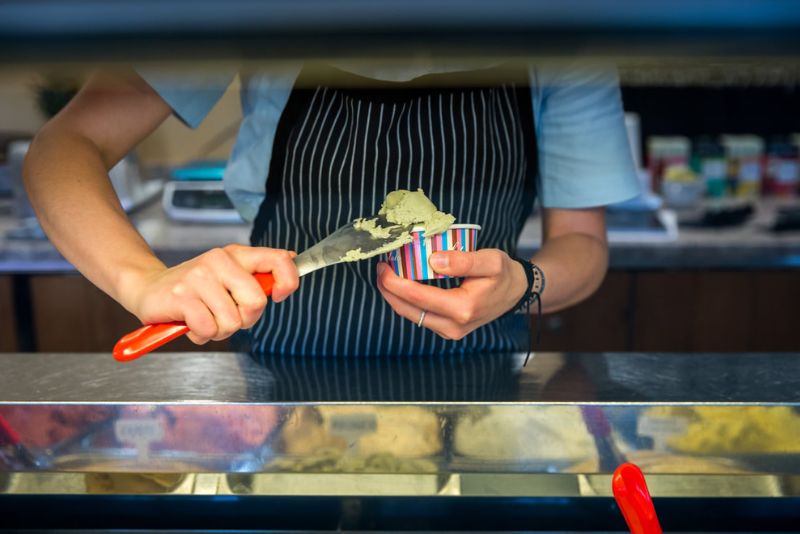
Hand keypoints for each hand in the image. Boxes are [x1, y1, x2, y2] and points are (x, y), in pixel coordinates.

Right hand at [120, 244, 298, 344]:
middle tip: (226, 315)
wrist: (149, 288)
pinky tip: (191, 323)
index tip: (280, 296)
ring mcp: (199, 277)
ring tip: (204, 318)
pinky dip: (201, 334)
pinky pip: (208, 329)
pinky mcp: (182, 296)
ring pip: (232, 322)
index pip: (277, 260)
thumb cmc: (195, 288)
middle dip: (245, 319)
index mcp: (236, 255)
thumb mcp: (229, 274)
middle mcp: (219, 261)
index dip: (288, 281)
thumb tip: (292, 257)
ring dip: (219, 330)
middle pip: (256, 302)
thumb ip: (258, 270)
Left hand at [376, 249, 527, 339]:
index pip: (418, 298)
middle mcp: (454, 326)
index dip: (395, 283)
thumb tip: (433, 260)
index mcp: (463, 309)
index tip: (383, 267)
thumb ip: (463, 260)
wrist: (515, 292)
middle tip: (380, 269)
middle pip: (408, 310)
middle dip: (388, 290)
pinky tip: (402, 285)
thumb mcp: (490, 260)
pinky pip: (420, 316)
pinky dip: (407, 302)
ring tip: (387, 275)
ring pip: (411, 316)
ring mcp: (450, 331)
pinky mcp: (447, 330)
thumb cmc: (503, 274)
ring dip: (395, 297)